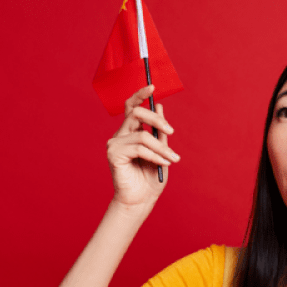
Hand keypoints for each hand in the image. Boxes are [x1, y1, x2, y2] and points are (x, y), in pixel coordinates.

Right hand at [106, 85, 178, 208]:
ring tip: (172, 159)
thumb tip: (159, 107)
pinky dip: (155, 155)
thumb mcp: (162, 151)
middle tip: (170, 130)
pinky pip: (139, 147)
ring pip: (142, 135)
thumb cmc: (150, 178)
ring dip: (161, 147)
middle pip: (136, 113)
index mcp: (130, 132)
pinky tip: (163, 163)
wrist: (141, 200)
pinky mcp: (113, 154)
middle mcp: (120, 135)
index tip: (152, 86)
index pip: (131, 107)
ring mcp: (114, 144)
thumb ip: (160, 131)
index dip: (140, 95)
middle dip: (156, 119)